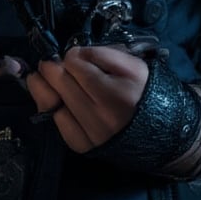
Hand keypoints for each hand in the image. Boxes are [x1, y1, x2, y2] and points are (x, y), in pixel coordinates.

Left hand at [26, 44, 148, 151]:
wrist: (160, 135)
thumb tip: (74, 53)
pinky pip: (57, 122)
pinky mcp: (83, 145)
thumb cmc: (145, 94)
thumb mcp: (134, 66)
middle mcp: (104, 115)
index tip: (75, 56)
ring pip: (54, 101)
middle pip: (62, 81)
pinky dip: (52, 108)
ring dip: (44, 86)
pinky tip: (55, 100)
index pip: (77, 64)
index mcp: (118, 91)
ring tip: (40, 77)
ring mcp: (92, 132)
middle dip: (52, 68)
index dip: (72, 55)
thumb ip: (104, 54)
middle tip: (49, 63)